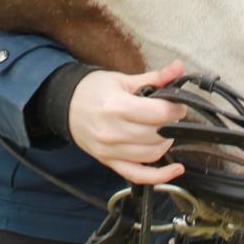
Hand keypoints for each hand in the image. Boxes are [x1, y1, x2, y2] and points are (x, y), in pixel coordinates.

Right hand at [68, 59, 188, 184]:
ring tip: (165, 130)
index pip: (158, 113)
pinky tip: (175, 169)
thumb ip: (154, 77)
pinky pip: (139, 175)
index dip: (176, 109)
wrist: (64, 106)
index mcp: (117, 106)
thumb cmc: (93, 90)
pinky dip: (160, 176)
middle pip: (157, 134)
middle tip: (172, 115)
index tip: (179, 105)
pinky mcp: (109, 162)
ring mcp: (110, 150)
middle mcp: (113, 131)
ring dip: (166, 142)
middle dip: (172, 124)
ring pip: (152, 154)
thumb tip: (178, 67)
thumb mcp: (122, 79)